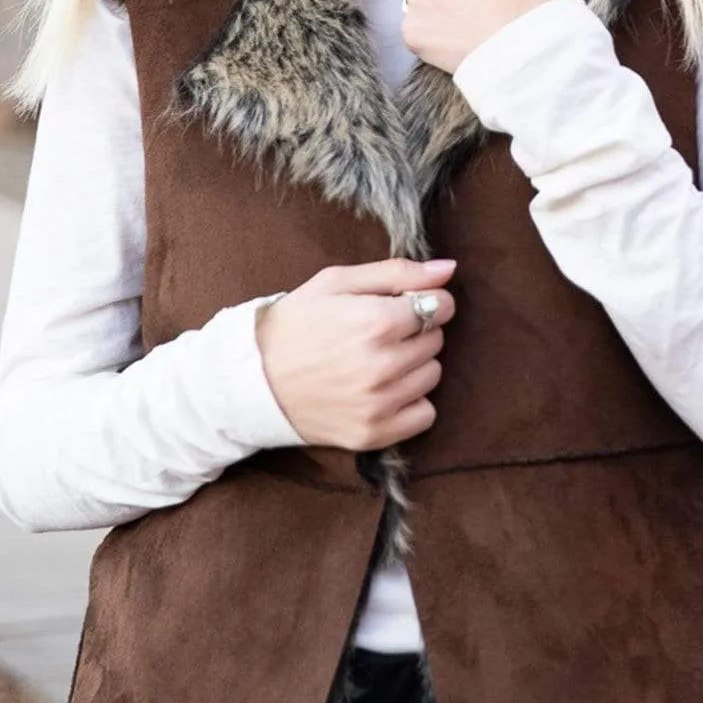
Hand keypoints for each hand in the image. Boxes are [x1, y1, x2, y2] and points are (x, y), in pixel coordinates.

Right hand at [255, 258, 456, 450]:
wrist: (253, 380)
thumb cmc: (295, 323)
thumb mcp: (337, 282)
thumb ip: (397, 272)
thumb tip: (449, 269)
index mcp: (376, 321)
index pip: (441, 306)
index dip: (425, 300)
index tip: (403, 305)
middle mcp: (382, 365)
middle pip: (436, 340)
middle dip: (415, 331)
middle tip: (378, 333)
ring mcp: (379, 404)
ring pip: (432, 376)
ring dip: (413, 366)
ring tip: (376, 361)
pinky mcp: (373, 434)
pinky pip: (425, 415)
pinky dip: (411, 402)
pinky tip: (382, 391)